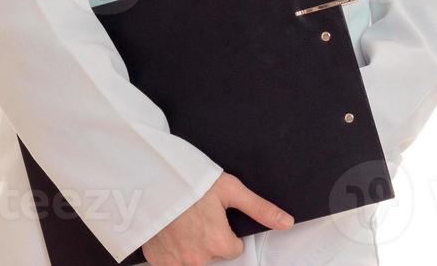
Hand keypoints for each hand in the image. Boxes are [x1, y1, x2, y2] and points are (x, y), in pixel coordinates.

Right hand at [141, 172, 293, 264]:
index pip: (233, 248)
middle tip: (197, 215)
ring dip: (189, 245)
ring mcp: (175, 262)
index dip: (226, 231)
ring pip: (192, 259)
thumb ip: (259, 209)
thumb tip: (287, 222)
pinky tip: (169, 229)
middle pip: (212, 255)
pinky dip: (170, 249)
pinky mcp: (157, 260)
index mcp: (219, 243)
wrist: (150, 178)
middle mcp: (198, 259)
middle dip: (208, 239)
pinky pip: (170, 261)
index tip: (214, 215)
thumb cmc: (189, 180)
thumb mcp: (229, 189)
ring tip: (182, 222)